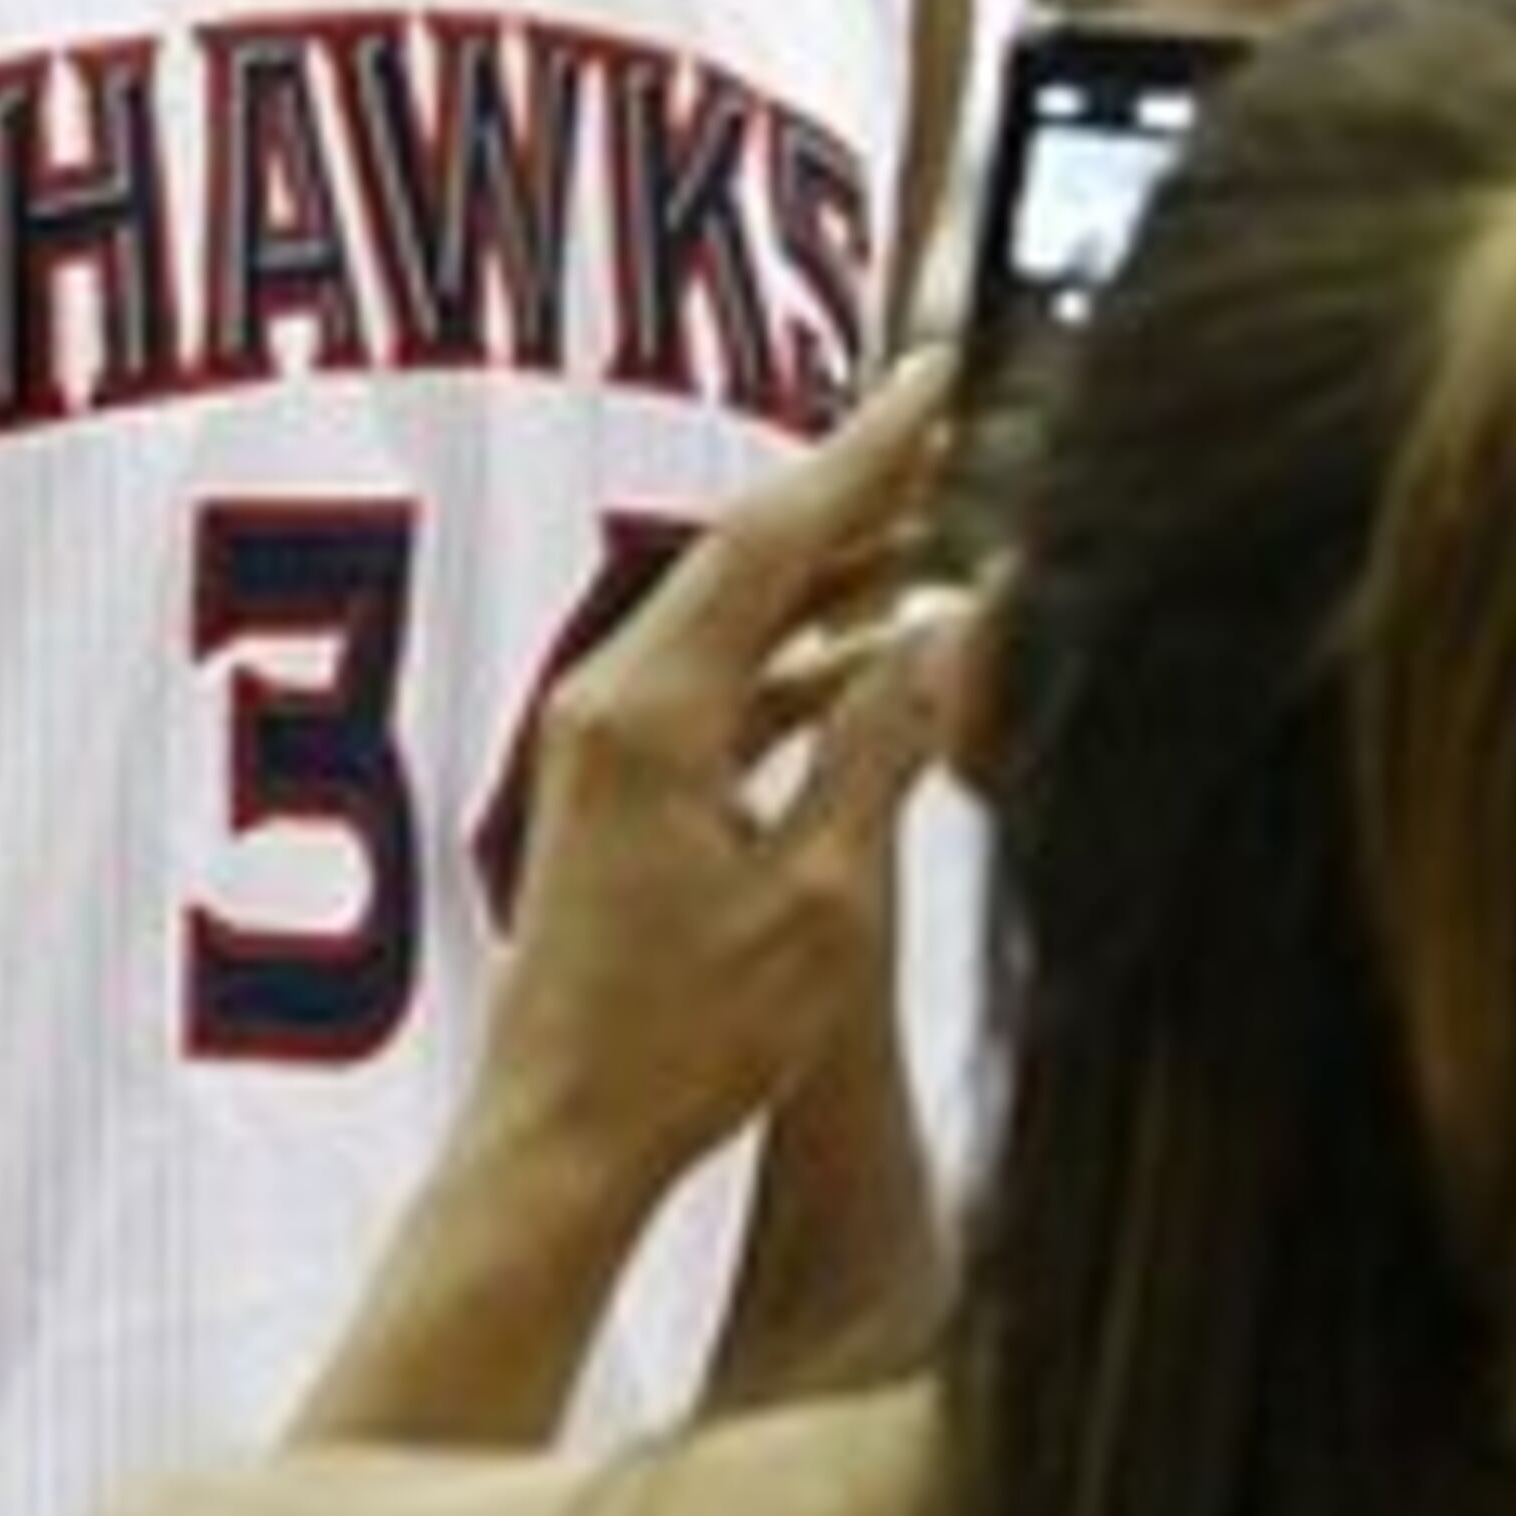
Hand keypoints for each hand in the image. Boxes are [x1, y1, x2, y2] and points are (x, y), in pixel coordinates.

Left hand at [478, 355, 966, 1216]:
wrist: (561, 1139)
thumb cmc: (682, 1044)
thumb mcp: (820, 901)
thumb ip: (880, 752)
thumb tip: (946, 632)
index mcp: (655, 713)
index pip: (774, 537)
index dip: (867, 449)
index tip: (935, 376)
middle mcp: (612, 705)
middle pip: (748, 556)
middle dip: (858, 491)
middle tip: (954, 431)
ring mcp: (604, 744)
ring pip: (734, 619)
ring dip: (835, 579)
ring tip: (941, 533)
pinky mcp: (613, 790)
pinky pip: (718, 684)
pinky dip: (799, 660)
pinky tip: (876, 660)